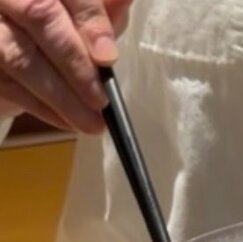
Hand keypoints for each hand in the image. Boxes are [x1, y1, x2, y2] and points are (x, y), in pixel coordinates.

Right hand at [0, 0, 132, 132]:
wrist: (21, 43)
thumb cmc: (63, 25)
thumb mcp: (86, 14)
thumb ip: (105, 10)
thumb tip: (124, 0)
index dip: (91, 22)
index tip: (109, 58)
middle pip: (38, 16)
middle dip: (76, 64)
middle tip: (102, 100)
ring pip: (19, 56)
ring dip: (61, 96)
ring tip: (92, 122)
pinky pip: (8, 84)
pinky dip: (42, 108)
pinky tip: (68, 122)